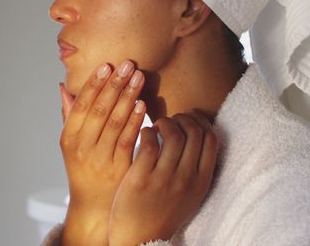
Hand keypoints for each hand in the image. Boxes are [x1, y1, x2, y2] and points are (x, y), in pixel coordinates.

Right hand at [59, 60, 146, 245]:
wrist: (94, 207)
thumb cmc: (83, 170)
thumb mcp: (71, 144)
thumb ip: (69, 115)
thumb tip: (62, 87)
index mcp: (69, 139)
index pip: (81, 106)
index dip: (94, 84)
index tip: (106, 66)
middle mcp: (82, 148)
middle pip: (99, 110)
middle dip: (114, 85)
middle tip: (127, 64)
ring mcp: (100, 159)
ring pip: (115, 122)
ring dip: (128, 97)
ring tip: (138, 77)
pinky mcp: (119, 169)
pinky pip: (128, 139)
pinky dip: (136, 120)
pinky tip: (143, 104)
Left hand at [108, 112, 218, 245]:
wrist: (141, 239)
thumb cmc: (163, 212)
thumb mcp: (190, 194)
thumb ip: (196, 169)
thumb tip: (199, 134)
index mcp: (202, 182)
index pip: (212, 140)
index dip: (201, 122)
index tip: (189, 118)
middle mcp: (186, 180)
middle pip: (194, 133)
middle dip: (182, 118)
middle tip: (171, 120)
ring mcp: (164, 179)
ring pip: (173, 135)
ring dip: (164, 122)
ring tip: (157, 125)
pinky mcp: (141, 179)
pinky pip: (149, 144)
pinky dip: (147, 131)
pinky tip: (144, 134)